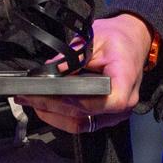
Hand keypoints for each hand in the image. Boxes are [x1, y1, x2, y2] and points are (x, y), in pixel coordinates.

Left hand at [18, 13, 151, 133]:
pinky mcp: (106, 115)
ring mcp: (115, 114)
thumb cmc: (118, 38)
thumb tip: (48, 71)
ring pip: (80, 124)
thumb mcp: (94, 38)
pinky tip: (45, 105)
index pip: (98, 102)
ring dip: (53, 115)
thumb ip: (72, 57)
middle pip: (84, 116)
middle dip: (52, 108)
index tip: (46, 93)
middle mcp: (123, 104)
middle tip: (28, 97)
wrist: (134, 40)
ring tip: (31, 102)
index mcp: (125, 81)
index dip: (70, 101)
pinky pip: (82, 122)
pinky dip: (62, 115)